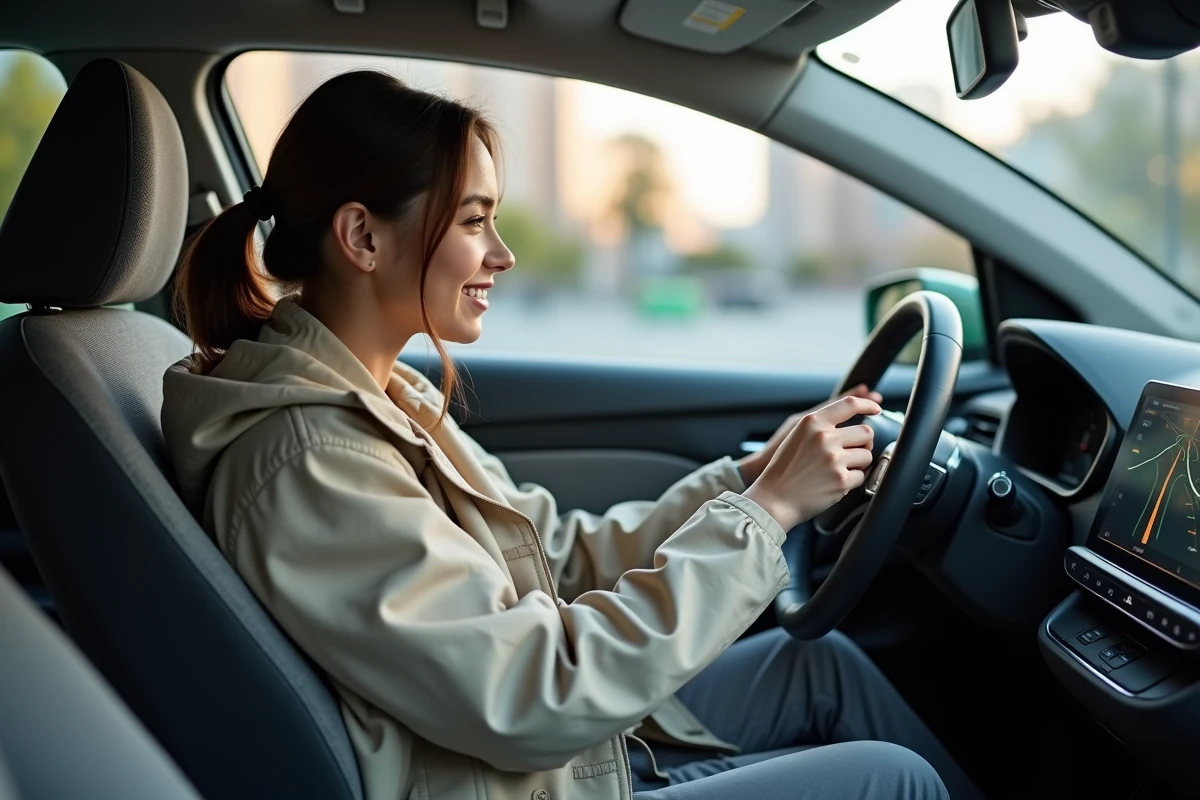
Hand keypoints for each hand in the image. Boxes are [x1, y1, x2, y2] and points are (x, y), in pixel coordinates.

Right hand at [736, 384, 882, 484]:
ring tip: (839, 469)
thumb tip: (851, 420)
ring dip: (858, 463)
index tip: (877, 408)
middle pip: (866, 432)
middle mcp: (824, 437)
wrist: (774, 498)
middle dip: (863, 443)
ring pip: (867, 455)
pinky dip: (852, 481)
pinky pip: (861, 476)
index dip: (868, 404)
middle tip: (852, 452)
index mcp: (813, 423)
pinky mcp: (841, 480)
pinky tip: (835, 483)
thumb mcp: (797, 436)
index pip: (849, 404)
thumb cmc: (784, 469)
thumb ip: (821, 426)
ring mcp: (834, 459)